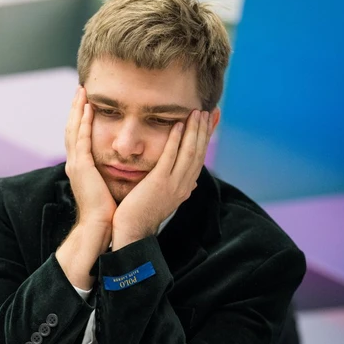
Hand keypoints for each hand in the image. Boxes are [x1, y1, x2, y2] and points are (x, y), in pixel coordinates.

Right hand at [64, 86, 115, 230]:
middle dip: (75, 109)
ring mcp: (76, 164)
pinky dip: (83, 122)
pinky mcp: (81, 167)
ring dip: (77, 110)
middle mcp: (74, 163)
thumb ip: (111, 172)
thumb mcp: (107, 186)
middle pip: (71, 129)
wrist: (99, 225)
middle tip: (80, 90)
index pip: (78, 137)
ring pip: (73, 130)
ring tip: (81, 92)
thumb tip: (127, 165)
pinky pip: (81, 139)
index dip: (80, 119)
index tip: (86, 102)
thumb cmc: (106, 210)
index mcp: (81, 167)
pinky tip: (88, 109)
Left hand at [112, 110, 212, 249]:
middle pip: (199, 152)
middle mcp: (184, 184)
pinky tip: (178, 125)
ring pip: (189, 152)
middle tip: (208, 110)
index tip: (211, 121)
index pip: (200, 157)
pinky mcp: (159, 183)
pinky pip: (170, 158)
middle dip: (204, 130)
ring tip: (196, 112)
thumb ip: (179, 189)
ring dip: (194, 130)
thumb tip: (193, 183)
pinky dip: (176, 141)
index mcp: (185, 187)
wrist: (132, 233)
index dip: (206, 138)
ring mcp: (173, 184)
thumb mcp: (167, 201)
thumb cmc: (143, 216)